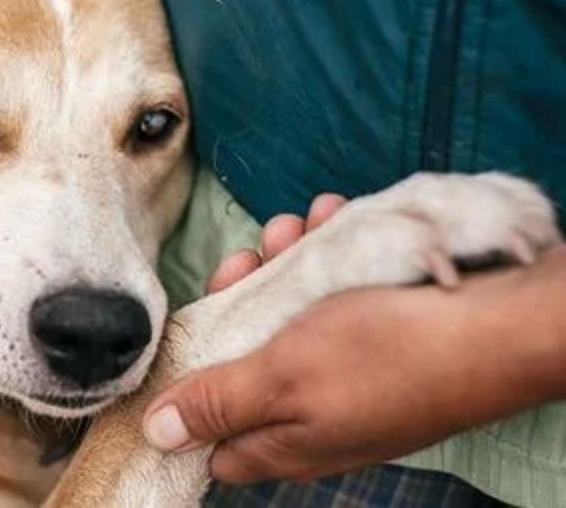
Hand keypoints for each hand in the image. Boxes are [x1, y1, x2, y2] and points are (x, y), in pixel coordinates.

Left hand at [143, 204, 565, 482]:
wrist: (500, 324)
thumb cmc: (389, 353)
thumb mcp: (282, 376)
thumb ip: (218, 403)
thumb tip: (159, 434)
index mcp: (285, 440)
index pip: (213, 439)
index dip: (189, 390)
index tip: (185, 334)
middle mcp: (314, 414)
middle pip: (246, 360)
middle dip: (238, 301)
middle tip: (248, 258)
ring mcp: (349, 376)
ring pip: (290, 317)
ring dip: (284, 264)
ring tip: (296, 226)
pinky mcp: (379, 338)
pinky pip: (336, 298)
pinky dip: (329, 258)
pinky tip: (334, 219)